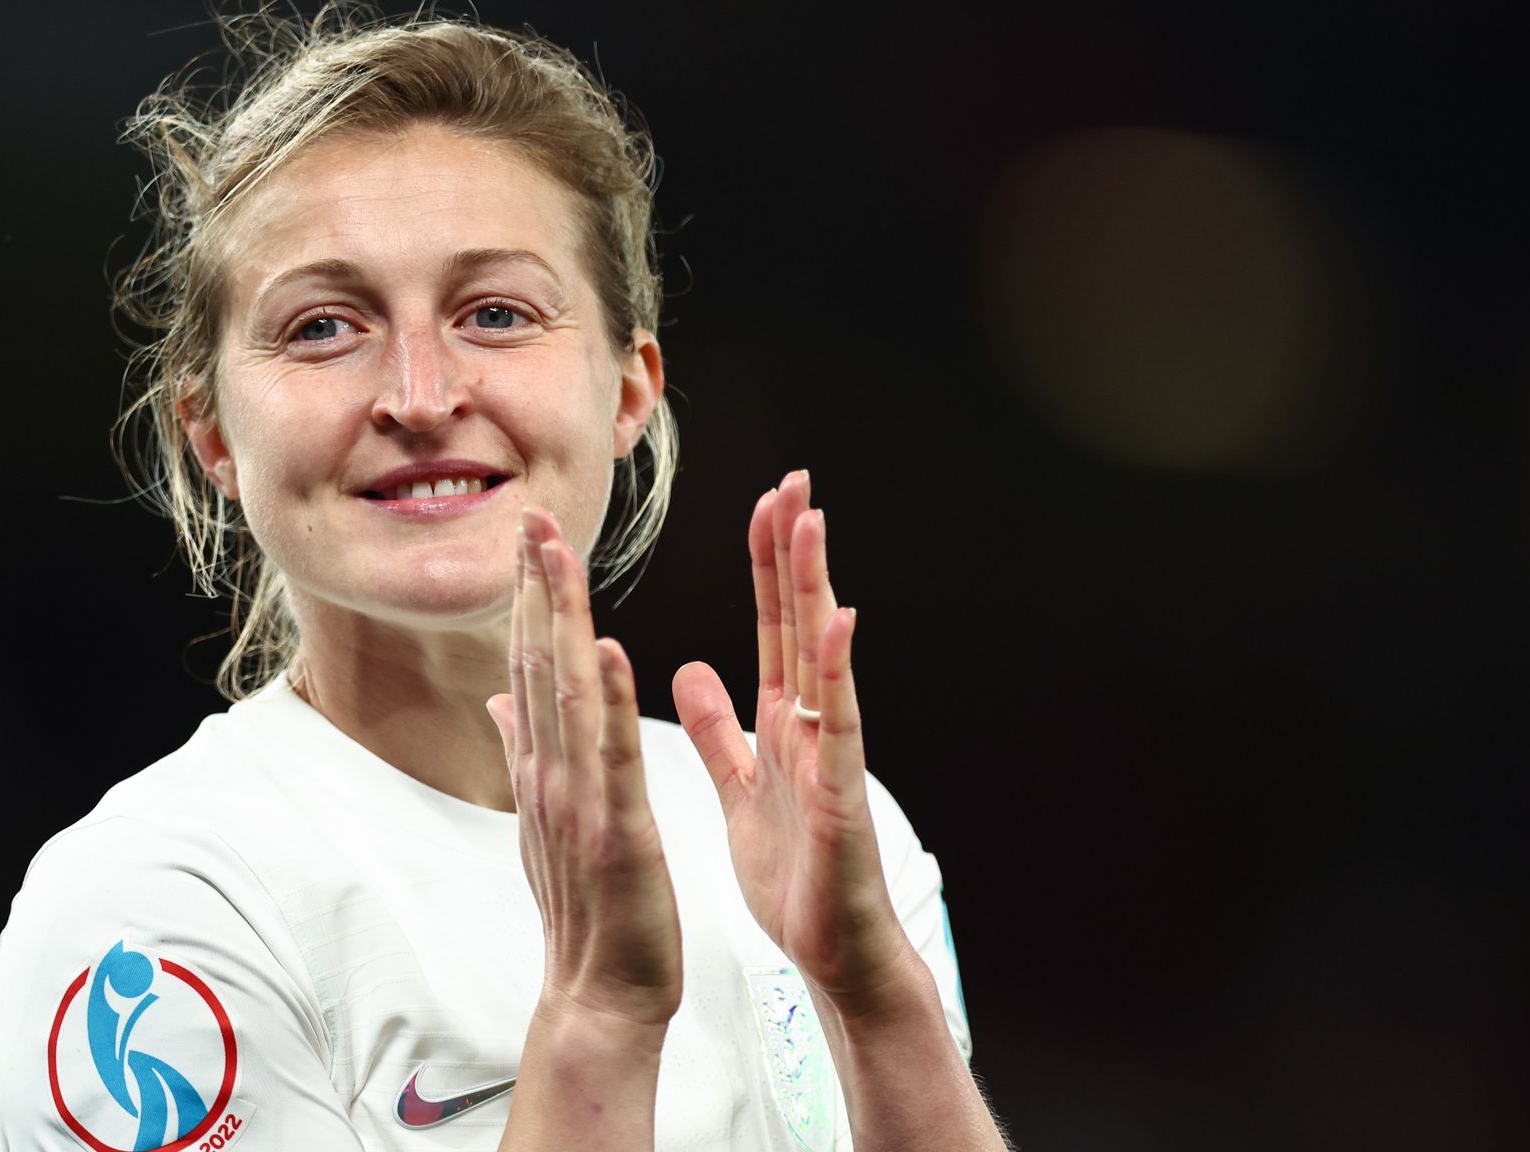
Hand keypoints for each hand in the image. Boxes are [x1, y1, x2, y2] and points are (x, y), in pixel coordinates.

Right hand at [487, 507, 683, 1028]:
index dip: (532, 597)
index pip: (534, 665)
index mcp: (546, 769)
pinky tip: (613, 650)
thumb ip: (525, 753)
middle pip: (540, 663)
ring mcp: (579, 800)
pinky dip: (612, 702)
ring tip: (558, 554)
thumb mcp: (549, 821)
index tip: (530, 533)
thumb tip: (498, 698)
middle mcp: (551, 774)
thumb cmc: (588, 911)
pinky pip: (614, 757)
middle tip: (529, 513)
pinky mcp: (617, 830)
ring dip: (564, 620)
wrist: (600, 996)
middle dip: (536, 587)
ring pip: (569, 694)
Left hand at [672, 471, 917, 1016]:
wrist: (829, 948)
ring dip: (816, 586)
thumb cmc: (794, 875)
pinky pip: (839, 722)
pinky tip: (839, 620)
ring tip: (811, 521)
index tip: (766, 503)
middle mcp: (811, 723)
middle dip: (794, 551)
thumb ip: (718, 728)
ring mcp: (830, 752)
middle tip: (793, 479)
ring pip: (822, 654)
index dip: (766, 565)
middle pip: (799, 621)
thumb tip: (690, 668)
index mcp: (782, 721)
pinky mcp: (840, 791)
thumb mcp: (740, 786)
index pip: (772, 626)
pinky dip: (839, 670)